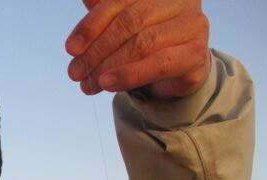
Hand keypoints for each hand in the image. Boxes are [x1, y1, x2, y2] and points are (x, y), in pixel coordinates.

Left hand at [66, 0, 209, 99]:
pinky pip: (159, 64)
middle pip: (129, 23)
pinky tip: (108, 84)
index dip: (91, 25)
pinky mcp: (196, 52)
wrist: (177, 69)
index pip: (118, 1)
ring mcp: (192, 24)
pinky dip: (129, 75)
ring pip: (142, 44)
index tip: (71, 48)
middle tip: (75, 72)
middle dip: (97, 50)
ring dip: (108, 66)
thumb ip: (103, 11)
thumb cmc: (144, 39)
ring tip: (88, 83)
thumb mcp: (120, 23)